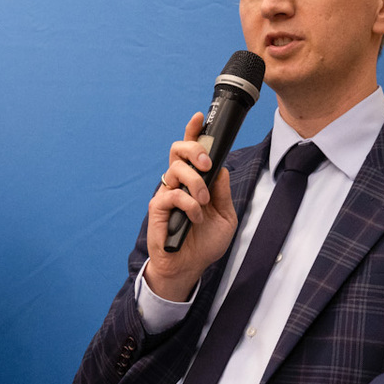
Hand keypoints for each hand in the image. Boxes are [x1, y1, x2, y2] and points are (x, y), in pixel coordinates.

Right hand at [143, 112, 237, 301]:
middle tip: (207, 165)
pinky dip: (188, 204)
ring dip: (196, 183)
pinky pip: (172, 194)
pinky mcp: (158, 207)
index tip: (199, 117)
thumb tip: (222, 168)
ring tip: (204, 202)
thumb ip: (223, 192)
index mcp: (194, 181)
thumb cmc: (205, 242)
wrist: (190, 266)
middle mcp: (178, 183)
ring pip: (176, 169)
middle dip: (194, 149)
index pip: (191, 151)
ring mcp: (167, 193)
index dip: (193, 132)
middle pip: (178, 150)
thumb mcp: (225, 216)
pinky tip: (195, 217)